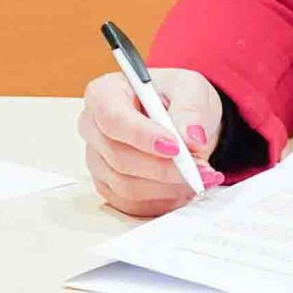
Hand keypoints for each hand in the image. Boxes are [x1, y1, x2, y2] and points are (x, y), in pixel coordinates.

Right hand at [79, 67, 224, 216]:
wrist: (179, 120)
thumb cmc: (175, 97)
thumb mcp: (190, 88)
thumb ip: (191, 110)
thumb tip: (191, 138)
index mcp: (104, 93)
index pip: (112, 118)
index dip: (142, 135)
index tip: (175, 147)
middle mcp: (92, 127)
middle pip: (118, 157)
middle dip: (163, 167)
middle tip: (199, 167)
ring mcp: (97, 160)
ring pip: (126, 186)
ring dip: (167, 186)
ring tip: (199, 175)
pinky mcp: (108, 186)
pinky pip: (132, 204)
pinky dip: (163, 200)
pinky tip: (184, 187)